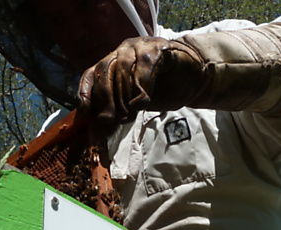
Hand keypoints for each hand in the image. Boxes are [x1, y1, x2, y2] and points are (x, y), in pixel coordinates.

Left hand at [78, 36, 204, 124]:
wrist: (194, 82)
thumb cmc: (164, 92)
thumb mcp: (135, 106)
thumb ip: (118, 113)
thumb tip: (99, 132)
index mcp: (113, 63)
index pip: (91, 74)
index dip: (86, 92)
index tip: (86, 112)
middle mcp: (122, 51)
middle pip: (104, 71)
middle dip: (106, 99)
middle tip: (111, 121)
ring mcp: (140, 46)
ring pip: (122, 67)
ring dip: (123, 94)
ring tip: (130, 113)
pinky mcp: (159, 48)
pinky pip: (144, 65)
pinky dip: (141, 85)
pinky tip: (142, 102)